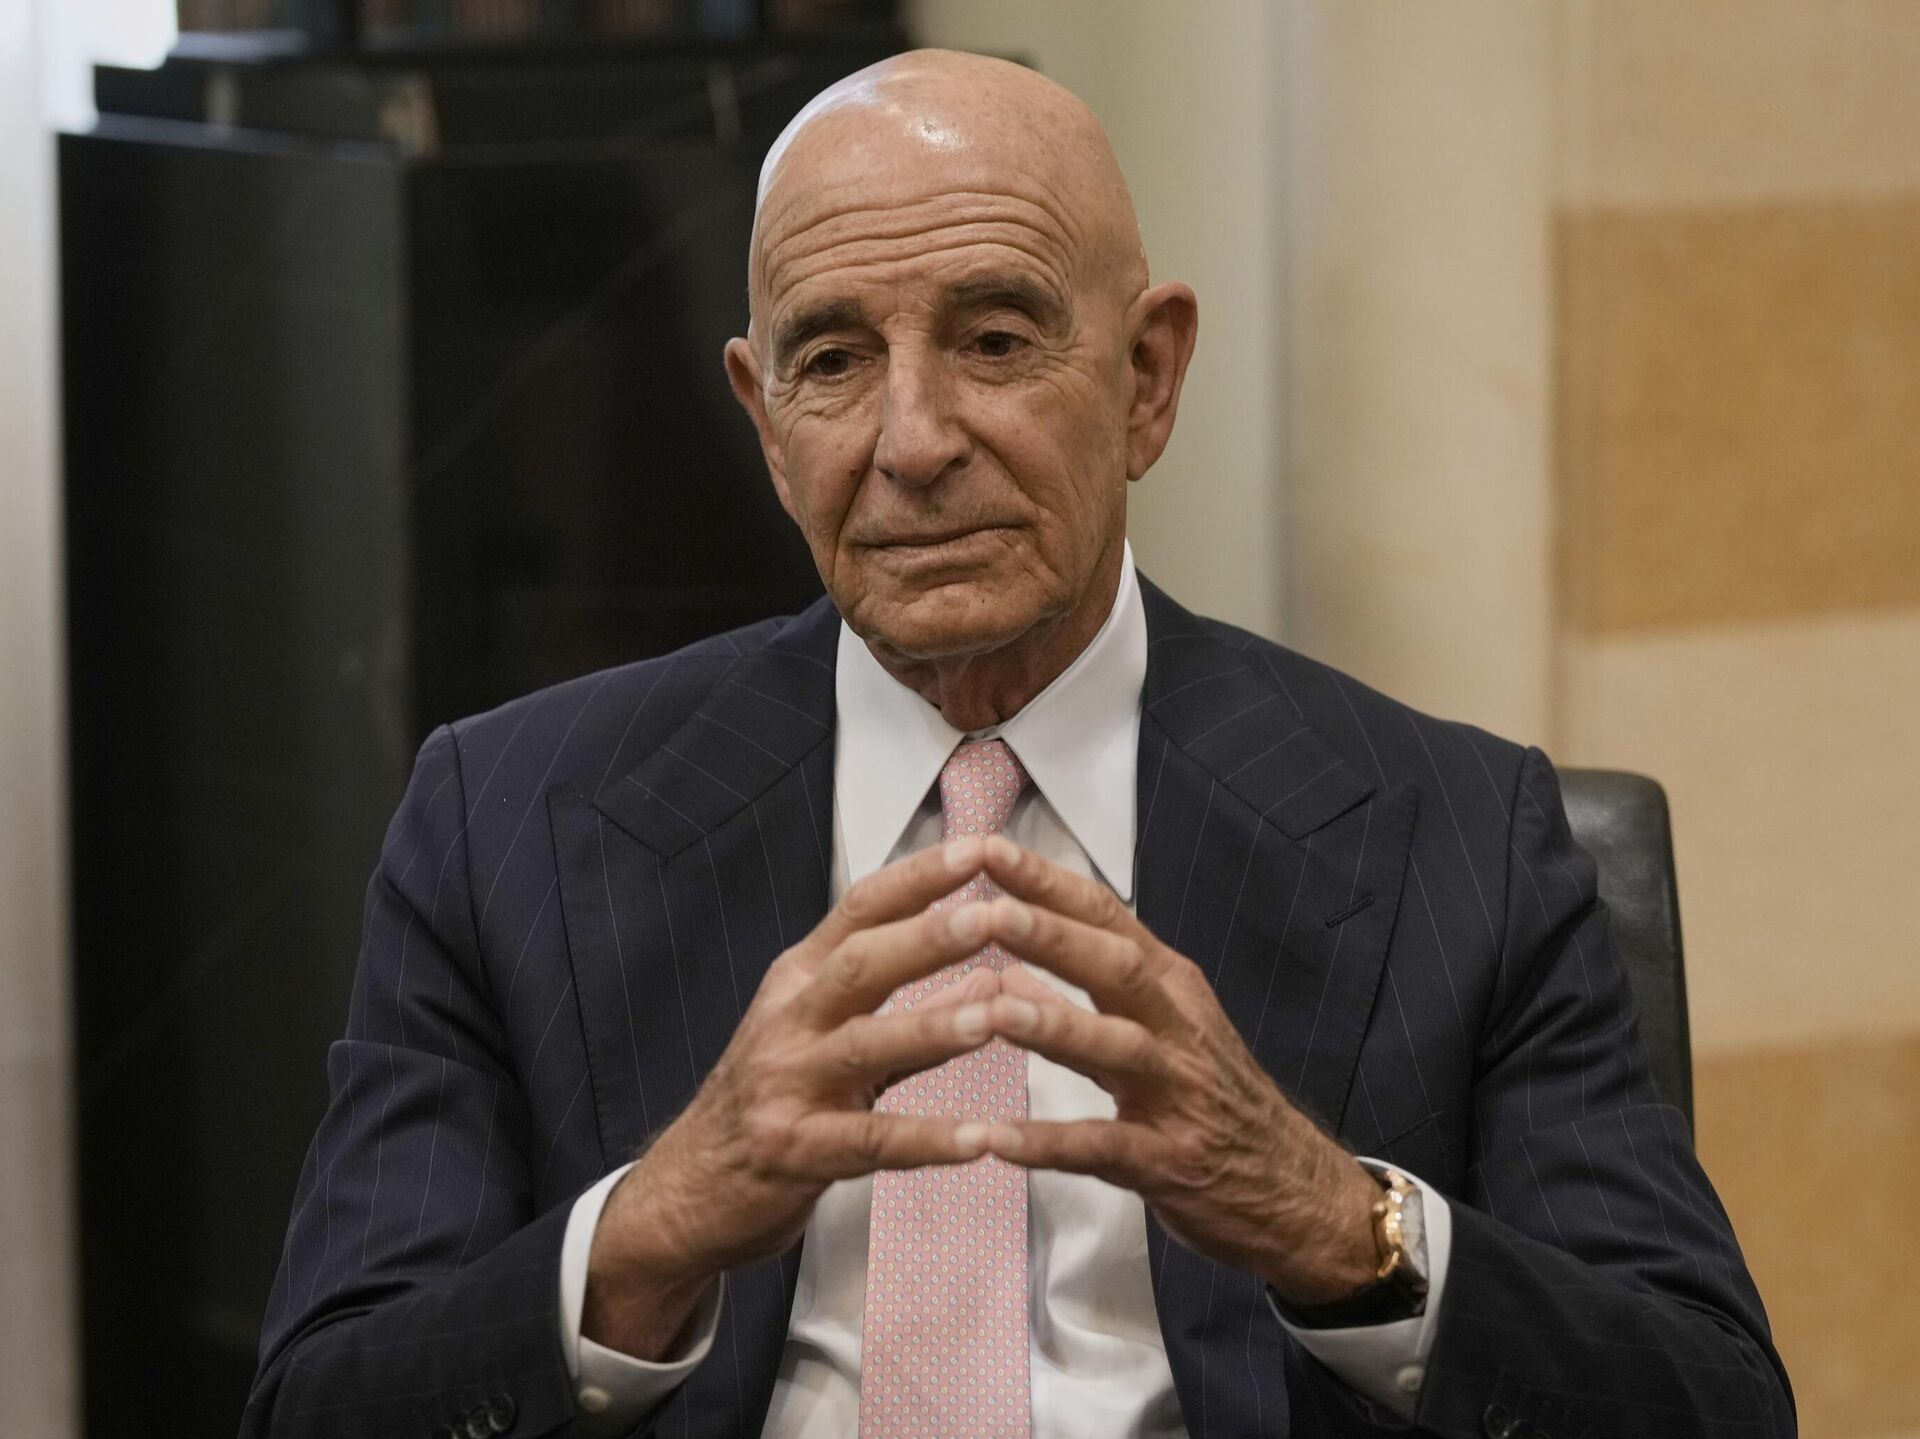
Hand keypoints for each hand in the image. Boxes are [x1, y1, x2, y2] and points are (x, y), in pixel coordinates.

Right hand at [585, 836, 1008, 1357]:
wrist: (688, 1187)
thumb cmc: (770, 1099)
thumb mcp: (832, 1036)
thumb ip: (911, 1006)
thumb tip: (993, 973)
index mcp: (801, 979)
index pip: (861, 909)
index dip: (919, 877)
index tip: (979, 849)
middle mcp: (790, 1020)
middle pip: (860, 964)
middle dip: (929, 937)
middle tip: (994, 916)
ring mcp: (787, 1084)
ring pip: (863, 1045)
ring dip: (932, 1028)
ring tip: (995, 1017)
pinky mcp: (795, 1151)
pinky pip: (870, 1142)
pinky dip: (928, 1140)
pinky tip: (980, 1140)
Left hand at [970, 836, 1382, 1306]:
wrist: (1296, 1192)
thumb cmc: (1214, 1102)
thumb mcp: (1157, 1034)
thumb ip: (1080, 1001)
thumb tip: (1003, 971)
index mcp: (1169, 987)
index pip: (1106, 917)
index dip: (1048, 883)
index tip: (987, 849)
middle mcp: (1176, 1027)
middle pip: (1116, 967)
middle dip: (1051, 936)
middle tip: (986, 911)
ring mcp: (1177, 1093)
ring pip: (1117, 1049)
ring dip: (1053, 1028)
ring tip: (990, 1012)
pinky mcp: (1170, 1161)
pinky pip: (1103, 1148)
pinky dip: (1048, 1144)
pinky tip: (995, 1139)